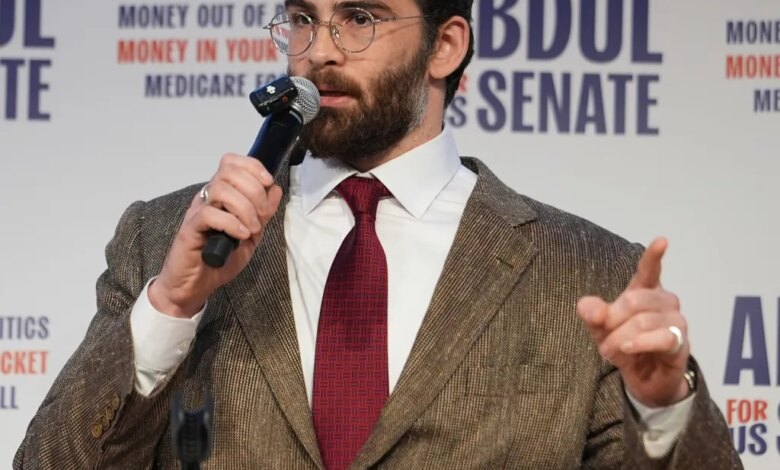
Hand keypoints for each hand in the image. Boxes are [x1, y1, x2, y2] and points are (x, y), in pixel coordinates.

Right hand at [148, 154, 282, 317]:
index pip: (232, 162)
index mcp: (222, 195)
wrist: (196, 285)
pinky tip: (240, 236)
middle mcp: (208, 198)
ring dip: (244, 208)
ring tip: (251, 229)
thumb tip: (275, 189)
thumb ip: (263, 213)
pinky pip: (209, 214)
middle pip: (229, 172)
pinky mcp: (189, 229)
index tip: (268, 182)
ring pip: (220, 189)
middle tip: (261, 216)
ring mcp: (197, 211)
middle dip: (254, 190)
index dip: (253, 167)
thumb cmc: (221, 259)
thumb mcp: (252, 235)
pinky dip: (231, 223)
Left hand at [577, 238, 689, 406]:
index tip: (662, 240)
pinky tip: (628, 348)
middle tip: (602, 340)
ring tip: (609, 351)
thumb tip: (590, 309)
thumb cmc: (625, 343)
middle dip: (612, 321)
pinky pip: (662, 338)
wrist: (644, 379)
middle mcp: (665, 302)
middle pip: (634, 300)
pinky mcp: (681, 344)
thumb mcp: (600, 329)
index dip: (654, 256)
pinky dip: (640, 343)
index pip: (649, 270)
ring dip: (620, 339)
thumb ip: (592, 314)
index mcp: (645, 292)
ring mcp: (676, 322)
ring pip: (643, 322)